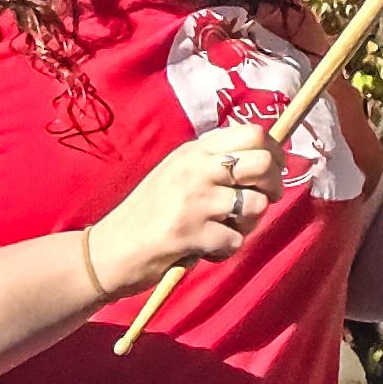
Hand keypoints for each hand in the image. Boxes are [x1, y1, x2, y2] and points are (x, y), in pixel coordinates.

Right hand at [90, 124, 286, 294]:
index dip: (275, 152)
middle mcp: (195, 169)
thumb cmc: (147, 214)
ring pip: (256, 205)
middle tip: (257, 202)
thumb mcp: (176, 173)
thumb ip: (213, 163)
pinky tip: (205, 248)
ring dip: (248, 224)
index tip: (272, 170)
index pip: (253, 133)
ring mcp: (194, 200)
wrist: (108, 250)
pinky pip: (236, 240)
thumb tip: (266, 160)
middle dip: (273, 187)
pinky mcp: (191, 233)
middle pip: (263, 163)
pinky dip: (225, 250)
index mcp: (192, 151)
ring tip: (225, 229)